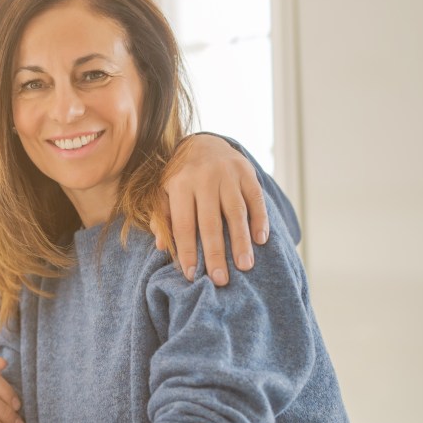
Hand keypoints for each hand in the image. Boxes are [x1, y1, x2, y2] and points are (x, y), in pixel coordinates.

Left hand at [157, 134, 269, 285]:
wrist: (204, 142)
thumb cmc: (180, 176)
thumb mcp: (163, 191)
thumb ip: (162, 217)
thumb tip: (161, 247)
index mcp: (179, 184)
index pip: (183, 224)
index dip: (187, 251)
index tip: (191, 275)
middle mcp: (204, 178)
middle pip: (210, 222)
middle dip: (215, 253)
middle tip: (220, 280)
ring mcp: (228, 174)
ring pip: (236, 212)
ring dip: (241, 241)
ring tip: (245, 266)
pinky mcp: (247, 172)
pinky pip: (255, 199)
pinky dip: (260, 219)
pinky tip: (261, 240)